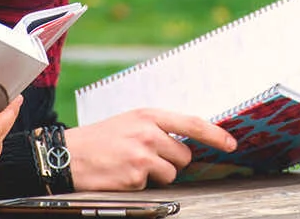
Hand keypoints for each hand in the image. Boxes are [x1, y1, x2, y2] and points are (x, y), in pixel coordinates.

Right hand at [64, 108, 235, 190]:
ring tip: (131, 166)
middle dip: (172, 162)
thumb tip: (186, 145)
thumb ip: (158, 128)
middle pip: (184, 155)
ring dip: (157, 175)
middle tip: (148, 159)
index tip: (232, 144)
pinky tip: (122, 175)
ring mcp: (142, 154)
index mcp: (148, 115)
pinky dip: (140, 184)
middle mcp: (148, 132)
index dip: (215, 135)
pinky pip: (152, 185)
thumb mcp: (130, 122)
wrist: (66, 154)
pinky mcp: (135, 176)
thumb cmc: (100, 139)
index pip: (192, 123)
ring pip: (171, 173)